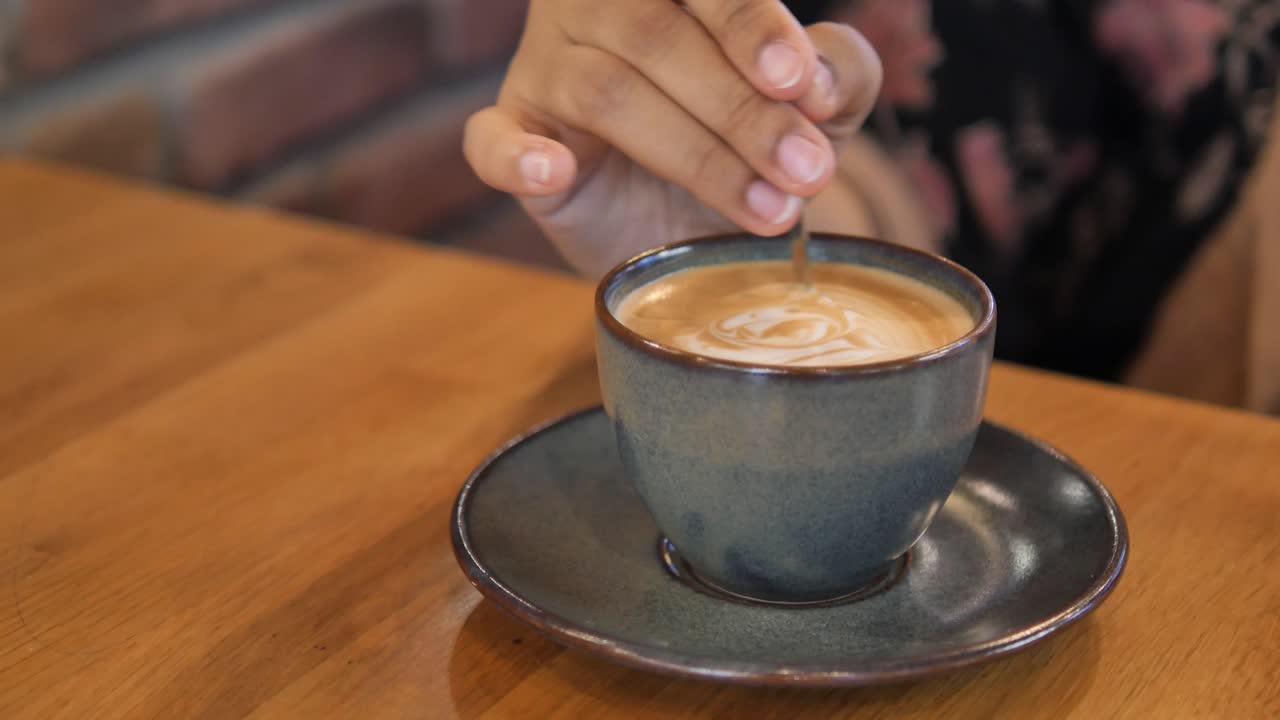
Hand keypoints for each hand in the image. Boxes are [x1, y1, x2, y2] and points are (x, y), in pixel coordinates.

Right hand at [463, 0, 882, 276]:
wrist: (691, 219)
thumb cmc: (752, 137)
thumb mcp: (818, 105)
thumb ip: (838, 74)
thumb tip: (819, 83)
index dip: (752, 27)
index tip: (801, 85)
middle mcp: (598, 7)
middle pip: (656, 36)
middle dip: (741, 111)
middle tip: (807, 173)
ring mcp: (546, 67)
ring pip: (605, 91)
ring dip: (695, 155)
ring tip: (768, 208)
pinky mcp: (514, 136)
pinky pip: (492, 140)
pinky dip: (518, 157)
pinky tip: (553, 173)